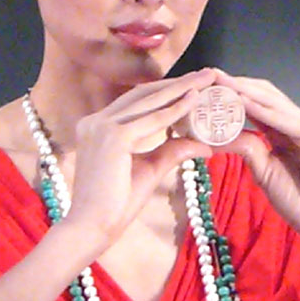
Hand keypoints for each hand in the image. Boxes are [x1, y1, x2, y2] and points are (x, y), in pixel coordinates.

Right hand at [63, 68, 215, 251]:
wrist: (91, 226)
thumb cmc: (114, 204)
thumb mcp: (149, 170)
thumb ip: (171, 151)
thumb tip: (204, 145)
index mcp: (96, 127)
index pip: (136, 102)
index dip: (166, 92)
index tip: (192, 85)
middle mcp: (95, 121)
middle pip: (143, 94)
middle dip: (178, 83)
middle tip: (207, 74)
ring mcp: (101, 126)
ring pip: (149, 101)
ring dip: (181, 89)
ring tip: (207, 80)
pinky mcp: (112, 137)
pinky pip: (151, 120)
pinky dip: (175, 110)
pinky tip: (194, 100)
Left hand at [214, 71, 299, 257]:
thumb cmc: (298, 201)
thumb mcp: (262, 170)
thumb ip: (246, 148)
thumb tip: (222, 135)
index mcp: (283, 131)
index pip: (256, 104)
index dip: (232, 93)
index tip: (206, 86)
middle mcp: (297, 124)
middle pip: (264, 95)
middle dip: (237, 84)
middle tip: (210, 75)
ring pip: (274, 102)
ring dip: (247, 91)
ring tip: (222, 83)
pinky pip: (286, 121)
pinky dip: (265, 111)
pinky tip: (244, 103)